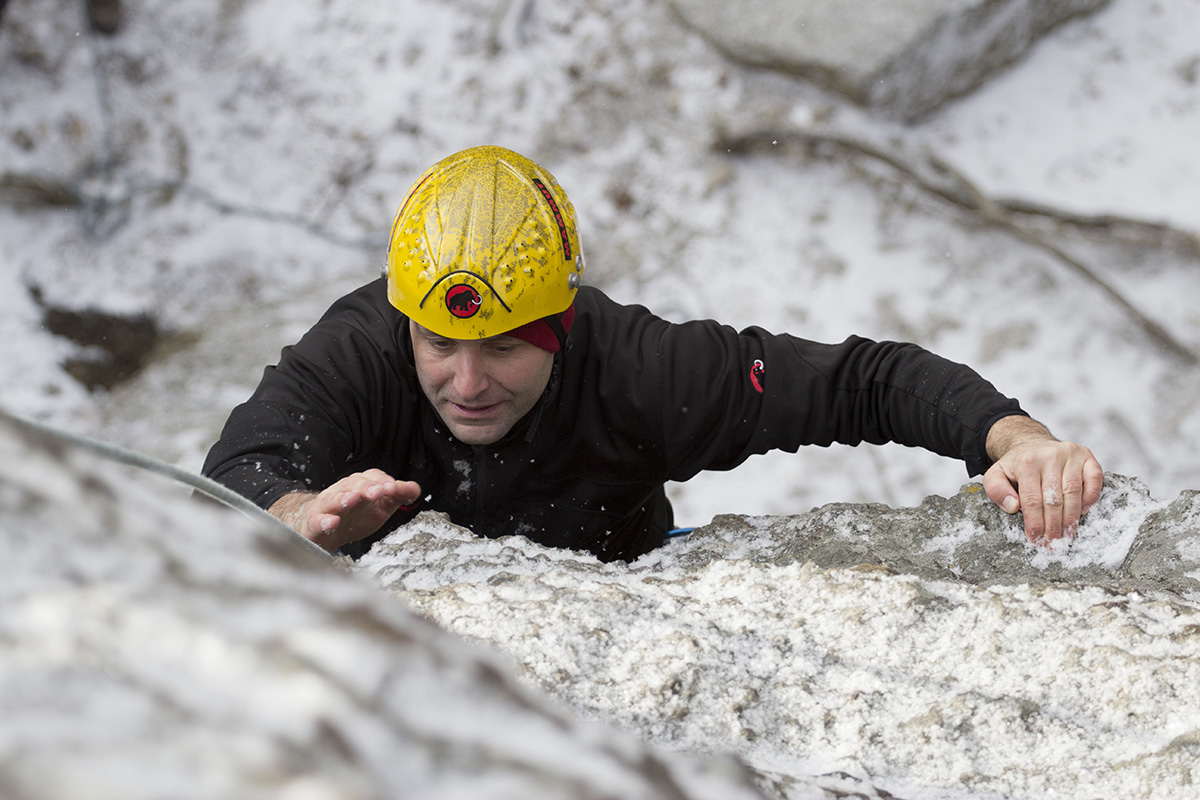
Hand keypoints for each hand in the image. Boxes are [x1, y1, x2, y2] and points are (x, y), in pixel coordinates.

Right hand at [269, 469, 420, 552]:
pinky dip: (324, 521)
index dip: (383, 481)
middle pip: (353, 484)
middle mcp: (342, 492)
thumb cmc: (354, 517)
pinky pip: (317, 520)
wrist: (323, 533)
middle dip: (366, 487)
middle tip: (378, 492)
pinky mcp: (314, 524)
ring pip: (333, 499)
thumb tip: (415, 488)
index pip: (372, 477)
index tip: (393, 488)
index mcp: (360, 486)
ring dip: (344, 498)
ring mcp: (326, 507)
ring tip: (353, 499)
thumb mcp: (380, 507)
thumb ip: (397, 496)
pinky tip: (332, 522)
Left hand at [981, 415, 1102, 545]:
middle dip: (1053, 526)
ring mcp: (1070, 454)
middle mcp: (1050, 455)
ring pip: (1074, 492)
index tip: (1036, 540)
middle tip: (1052, 545)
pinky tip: (1083, 512)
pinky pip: (1094, 478)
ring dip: (1071, 518)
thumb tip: (1012, 506)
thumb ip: (996, 490)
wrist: (1032, 442)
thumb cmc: (1017, 465)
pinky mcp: (1086, 455)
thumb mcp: (996, 474)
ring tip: (1066, 536)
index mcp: (1026, 462)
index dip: (1035, 523)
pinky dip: (1091, 497)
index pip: (1032, 499)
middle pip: (1054, 499)